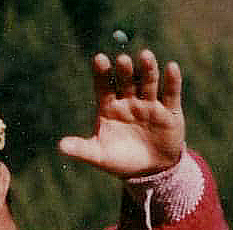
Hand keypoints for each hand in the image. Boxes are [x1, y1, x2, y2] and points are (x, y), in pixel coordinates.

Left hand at [58, 49, 184, 177]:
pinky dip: (172, 80)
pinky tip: (171, 68)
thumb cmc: (120, 160)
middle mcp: (129, 101)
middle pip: (126, 81)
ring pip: (148, 82)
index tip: (99, 59)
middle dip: (124, 71)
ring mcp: (149, 103)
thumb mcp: (99, 156)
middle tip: (122, 60)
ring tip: (145, 56)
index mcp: (109, 107)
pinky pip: (171, 93)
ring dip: (148, 69)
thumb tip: (60, 146)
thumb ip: (81, 149)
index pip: (104, 87)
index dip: (102, 73)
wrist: (150, 171)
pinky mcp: (170, 110)